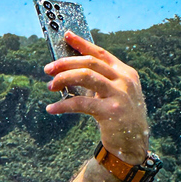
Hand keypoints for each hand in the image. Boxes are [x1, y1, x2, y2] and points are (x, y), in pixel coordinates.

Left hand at [45, 31, 149, 164]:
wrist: (132, 145)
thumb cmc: (119, 119)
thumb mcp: (113, 95)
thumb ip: (99, 82)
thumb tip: (68, 72)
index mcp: (125, 73)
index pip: (101, 53)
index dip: (82, 43)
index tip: (66, 35)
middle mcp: (125, 80)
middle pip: (90, 62)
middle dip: (66, 63)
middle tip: (48, 69)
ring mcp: (119, 94)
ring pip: (85, 76)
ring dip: (63, 79)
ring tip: (50, 86)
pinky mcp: (111, 111)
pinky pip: (81, 103)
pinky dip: (63, 105)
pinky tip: (51, 108)